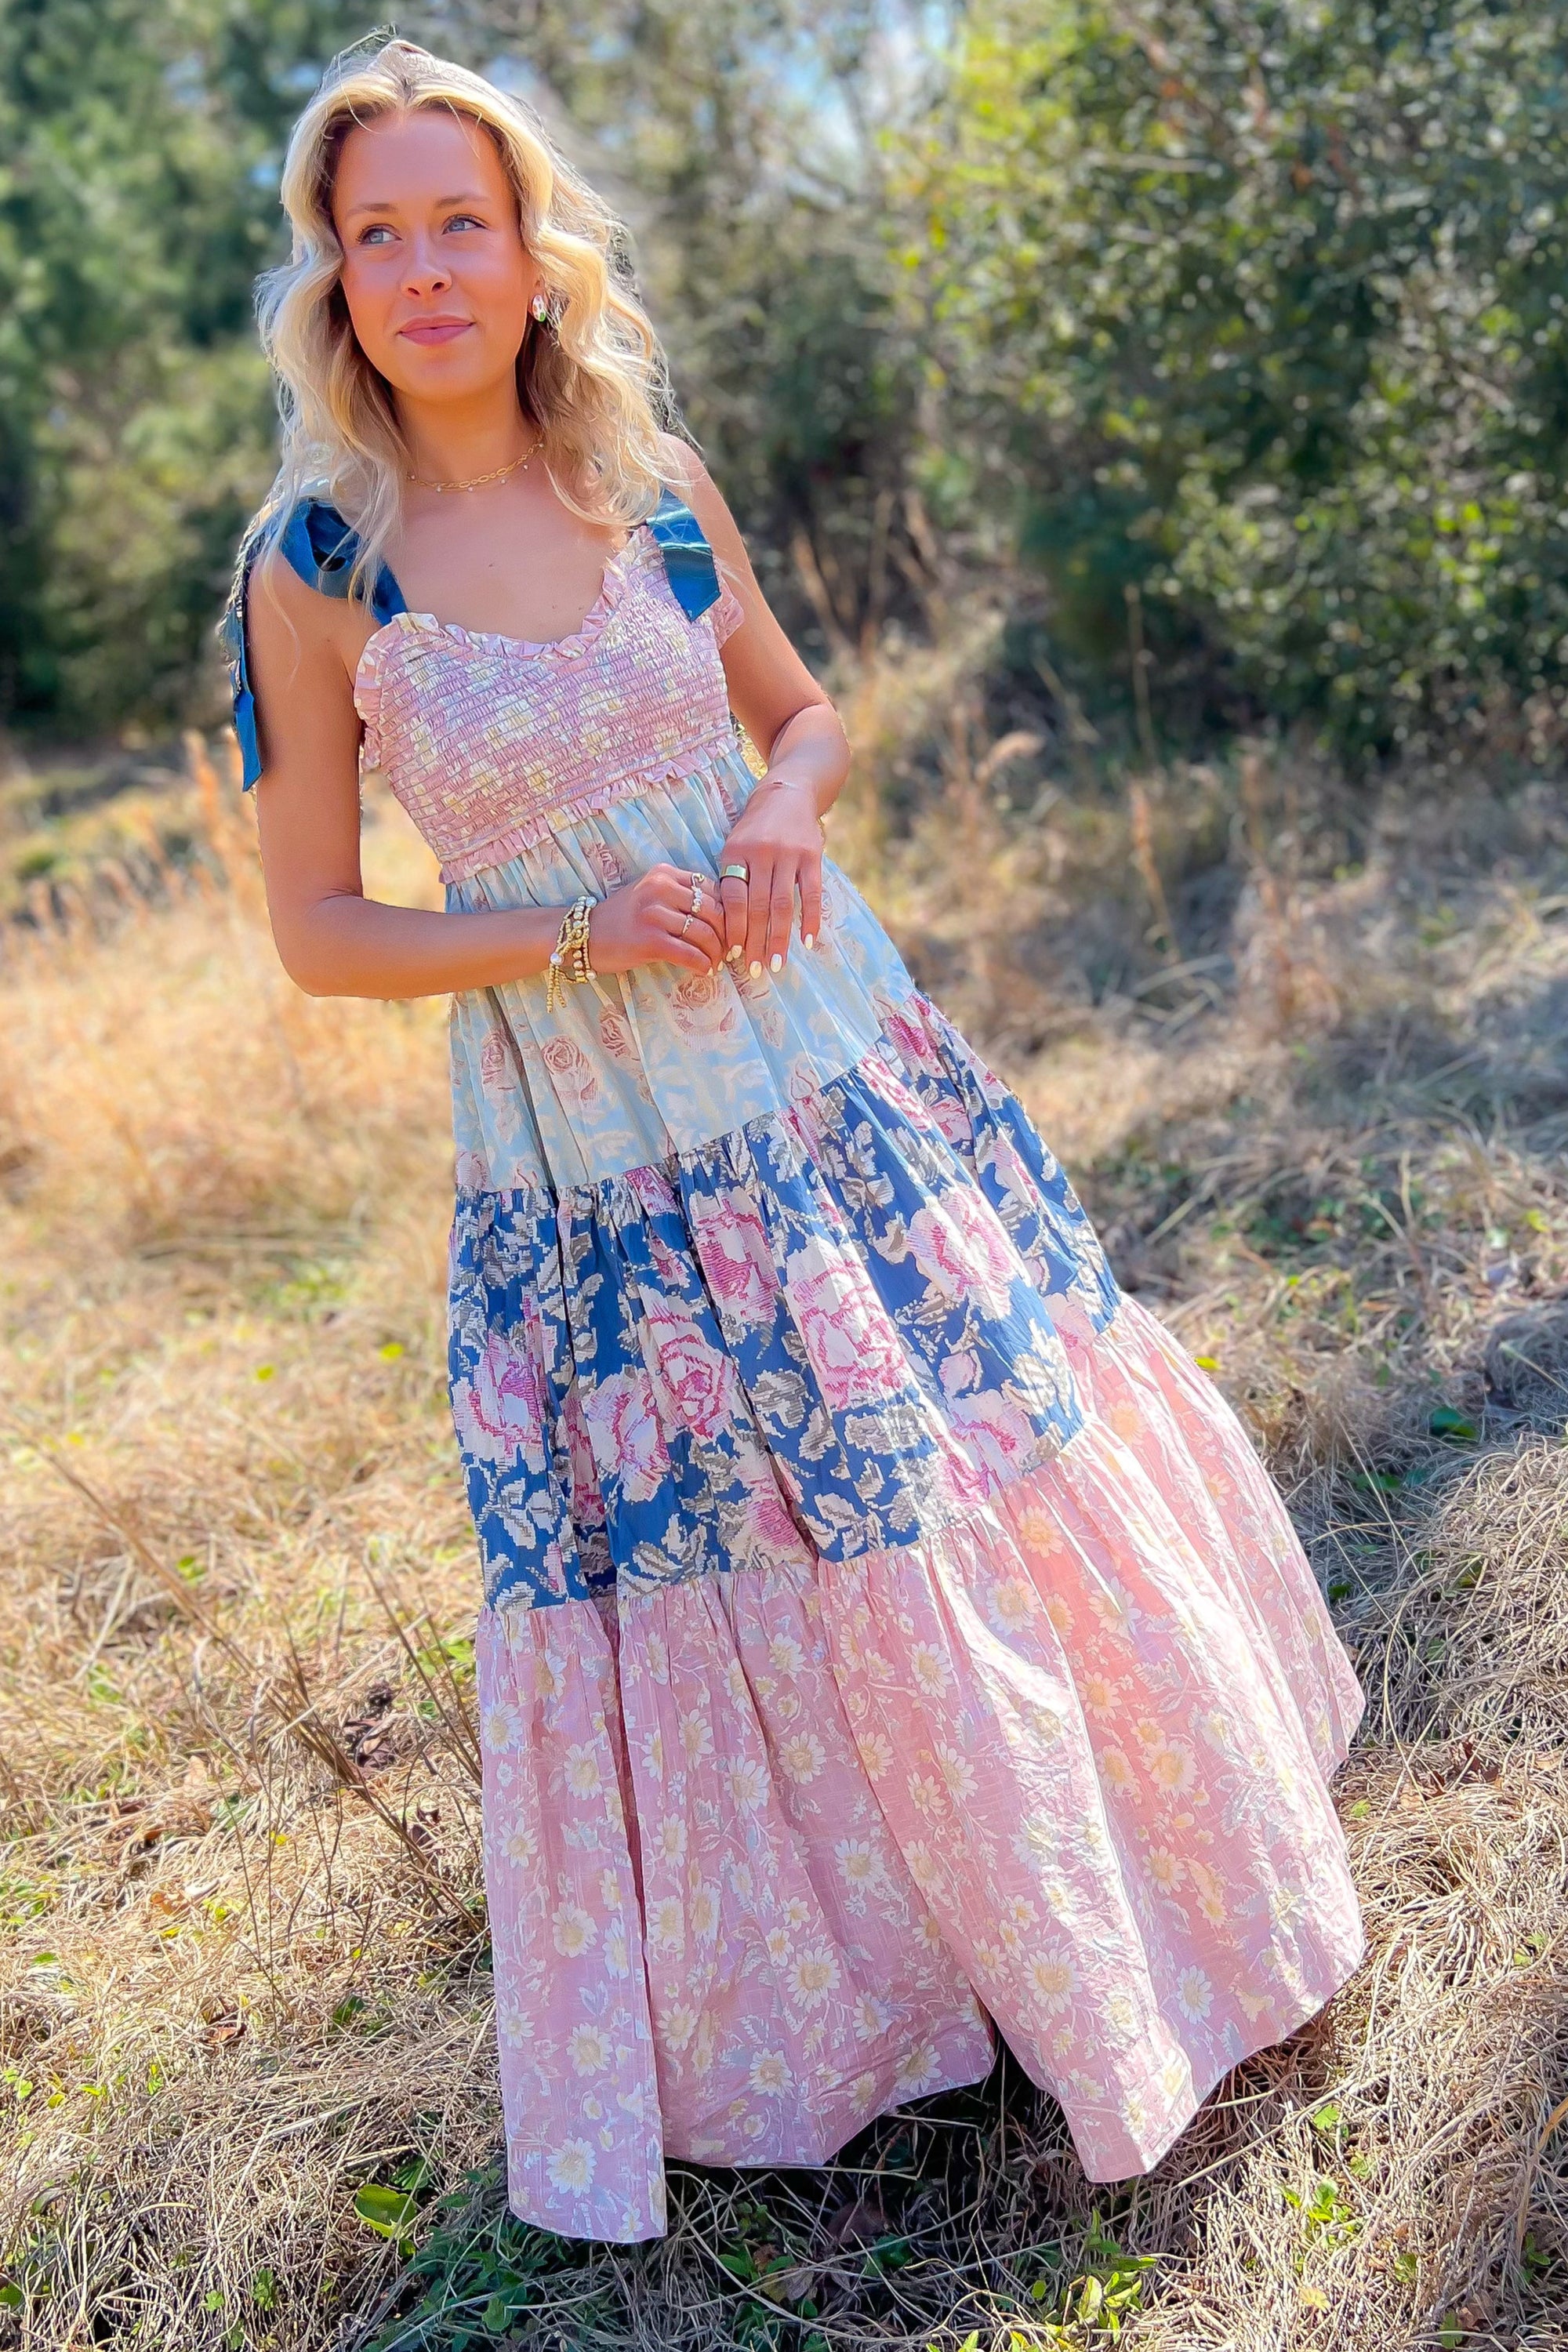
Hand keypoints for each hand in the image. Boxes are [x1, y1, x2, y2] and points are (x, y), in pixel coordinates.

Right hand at [585, 863, 725, 976]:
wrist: (585, 935)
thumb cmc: (623, 919)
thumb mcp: (651, 894)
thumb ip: (681, 896)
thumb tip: (723, 916)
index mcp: (664, 873)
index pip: (712, 889)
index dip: (727, 911)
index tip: (729, 930)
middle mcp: (659, 888)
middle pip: (713, 911)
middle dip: (726, 935)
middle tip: (727, 951)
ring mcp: (653, 914)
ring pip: (704, 933)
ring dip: (716, 953)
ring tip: (715, 963)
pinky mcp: (649, 940)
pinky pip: (689, 953)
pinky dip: (702, 964)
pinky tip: (703, 970)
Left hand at [716, 780, 823, 976]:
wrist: (787, 794)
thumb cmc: (755, 829)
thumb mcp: (734, 846)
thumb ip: (731, 879)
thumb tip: (726, 927)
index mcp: (735, 852)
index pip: (733, 898)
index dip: (733, 928)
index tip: (732, 954)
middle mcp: (761, 853)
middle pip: (757, 907)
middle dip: (755, 942)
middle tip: (754, 971)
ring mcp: (788, 854)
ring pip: (783, 904)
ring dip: (779, 938)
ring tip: (776, 963)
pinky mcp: (812, 856)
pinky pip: (812, 893)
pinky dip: (810, 918)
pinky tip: (807, 941)